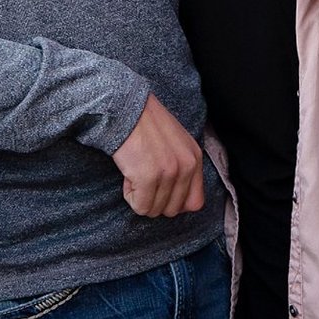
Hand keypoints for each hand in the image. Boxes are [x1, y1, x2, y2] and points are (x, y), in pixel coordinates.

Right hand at [112, 95, 207, 218]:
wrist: (123, 108)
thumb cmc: (143, 123)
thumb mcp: (175, 142)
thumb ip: (182, 167)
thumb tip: (176, 199)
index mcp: (195, 158)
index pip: (194, 203)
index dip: (174, 202)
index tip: (159, 191)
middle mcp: (186, 166)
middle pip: (173, 210)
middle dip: (154, 200)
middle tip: (142, 179)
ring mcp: (169, 172)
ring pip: (155, 210)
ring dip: (140, 197)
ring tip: (134, 173)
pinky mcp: (148, 177)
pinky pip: (140, 206)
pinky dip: (130, 196)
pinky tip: (128, 176)